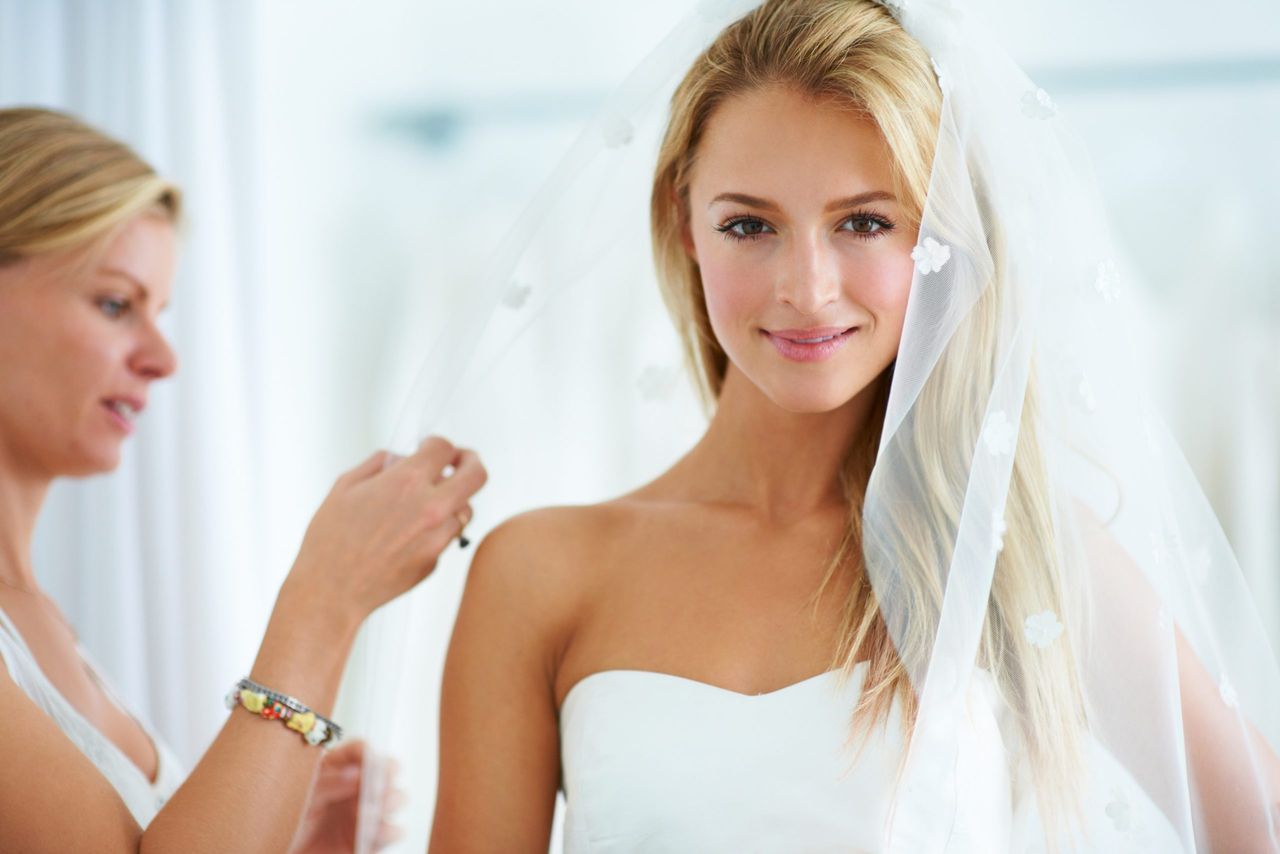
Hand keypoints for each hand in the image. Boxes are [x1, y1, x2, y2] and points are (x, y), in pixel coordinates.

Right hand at [285, 436, 486, 624]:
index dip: (438, 443)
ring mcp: (437, 536)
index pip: (444, 447)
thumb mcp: (345, 486)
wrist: (331, 590)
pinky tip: (410, 535)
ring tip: (426, 505)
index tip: (432, 448)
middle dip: (471, 461)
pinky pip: (449, 536)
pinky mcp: (436, 560)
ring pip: (465, 509)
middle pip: (476, 474)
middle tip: (461, 462)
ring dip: (452, 501)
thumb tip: (401, 456)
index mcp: (406, 481)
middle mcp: (430, 506)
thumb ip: (379, 463)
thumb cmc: (330, 539)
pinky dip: (438, 530)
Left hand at [289, 741, 404, 853]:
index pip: (360, 749)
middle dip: (388, 773)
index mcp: (336, 769)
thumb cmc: (286, 822)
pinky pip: (394, 831)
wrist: (280, 852)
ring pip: (398, 797)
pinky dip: (388, 831)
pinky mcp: (370, 838)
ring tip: (370, 810)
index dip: (367, 751)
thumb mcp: (302, 796)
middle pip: (387, 769)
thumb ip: (329, 783)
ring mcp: (366, 812)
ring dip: (390, 800)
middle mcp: (356, 787)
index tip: (367, 759)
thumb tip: (356, 775)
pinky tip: (371, 832)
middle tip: (377, 784)